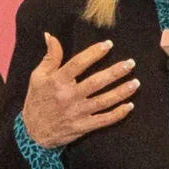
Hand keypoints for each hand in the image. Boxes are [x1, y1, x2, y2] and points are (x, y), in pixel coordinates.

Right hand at [19, 33, 135, 148]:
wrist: (33, 133)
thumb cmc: (37, 101)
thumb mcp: (37, 77)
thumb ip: (49, 57)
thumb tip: (50, 35)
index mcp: (58, 81)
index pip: (78, 64)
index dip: (94, 53)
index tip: (108, 45)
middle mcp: (69, 96)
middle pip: (96, 82)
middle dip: (115, 72)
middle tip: (130, 64)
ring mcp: (77, 113)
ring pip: (103, 101)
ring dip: (121, 92)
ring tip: (135, 82)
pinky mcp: (83, 127)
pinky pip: (103, 120)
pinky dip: (117, 114)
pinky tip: (130, 106)